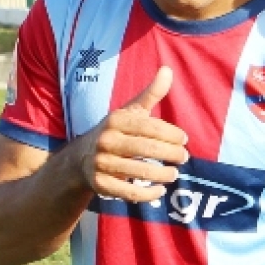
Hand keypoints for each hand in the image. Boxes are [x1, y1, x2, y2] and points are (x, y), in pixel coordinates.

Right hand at [76, 66, 187, 202]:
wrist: (79, 159)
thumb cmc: (115, 132)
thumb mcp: (130, 111)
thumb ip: (151, 93)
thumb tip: (168, 69)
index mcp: (115, 121)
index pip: (150, 127)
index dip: (171, 134)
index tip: (184, 140)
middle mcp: (106, 141)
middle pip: (147, 150)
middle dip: (171, 155)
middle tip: (184, 158)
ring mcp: (101, 164)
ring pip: (140, 172)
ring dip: (163, 175)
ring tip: (174, 173)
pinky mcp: (100, 185)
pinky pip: (129, 193)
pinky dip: (148, 194)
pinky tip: (160, 191)